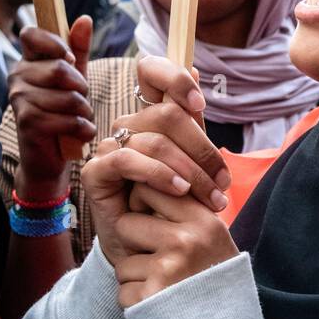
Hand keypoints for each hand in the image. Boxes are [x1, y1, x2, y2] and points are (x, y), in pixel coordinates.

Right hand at [9, 16, 95, 198]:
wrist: (50, 157)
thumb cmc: (63, 112)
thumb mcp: (74, 78)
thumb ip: (78, 49)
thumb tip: (84, 19)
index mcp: (27, 61)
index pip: (31, 34)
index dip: (54, 43)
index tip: (70, 59)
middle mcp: (17, 77)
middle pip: (59, 68)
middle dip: (81, 87)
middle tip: (81, 100)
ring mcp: (19, 100)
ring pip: (67, 96)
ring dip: (84, 111)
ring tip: (80, 119)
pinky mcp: (27, 122)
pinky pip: (67, 118)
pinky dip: (83, 128)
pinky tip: (81, 133)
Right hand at [81, 58, 230, 265]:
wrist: (151, 248)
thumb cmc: (175, 203)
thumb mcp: (192, 161)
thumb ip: (192, 121)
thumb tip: (197, 69)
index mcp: (149, 115)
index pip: (150, 72)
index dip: (174, 79)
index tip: (199, 104)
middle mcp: (127, 126)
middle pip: (165, 114)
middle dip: (202, 149)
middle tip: (223, 182)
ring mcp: (109, 147)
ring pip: (153, 140)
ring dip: (191, 170)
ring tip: (212, 198)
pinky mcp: (95, 172)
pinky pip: (127, 160)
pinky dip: (159, 174)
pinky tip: (179, 190)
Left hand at [112, 183, 238, 307]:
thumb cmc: (214, 277)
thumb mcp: (211, 234)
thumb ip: (183, 209)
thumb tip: (143, 183)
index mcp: (202, 220)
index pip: (148, 190)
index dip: (142, 206)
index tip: (152, 222)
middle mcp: (186, 241)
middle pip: (126, 224)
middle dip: (133, 244)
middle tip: (157, 260)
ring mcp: (168, 269)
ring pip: (122, 263)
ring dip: (136, 277)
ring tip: (163, 285)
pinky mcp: (151, 297)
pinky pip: (122, 291)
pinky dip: (135, 301)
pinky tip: (158, 303)